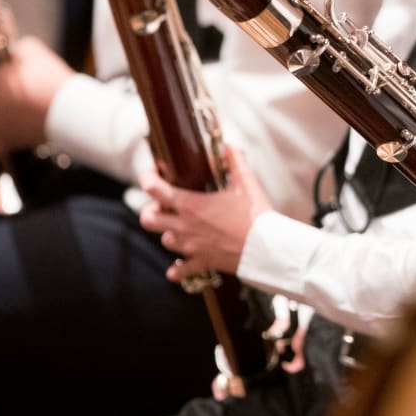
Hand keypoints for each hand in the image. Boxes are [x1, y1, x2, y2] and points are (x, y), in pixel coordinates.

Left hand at [139, 144, 271, 281]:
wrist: (268, 249)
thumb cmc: (256, 215)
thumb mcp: (246, 182)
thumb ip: (235, 160)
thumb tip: (228, 147)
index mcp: (191, 205)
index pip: (154, 189)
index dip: (148, 177)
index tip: (153, 172)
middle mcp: (185, 227)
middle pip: (148, 219)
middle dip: (151, 210)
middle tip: (163, 204)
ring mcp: (191, 247)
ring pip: (164, 241)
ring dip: (168, 233)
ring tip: (180, 227)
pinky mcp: (202, 262)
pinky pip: (181, 269)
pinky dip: (177, 267)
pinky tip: (177, 264)